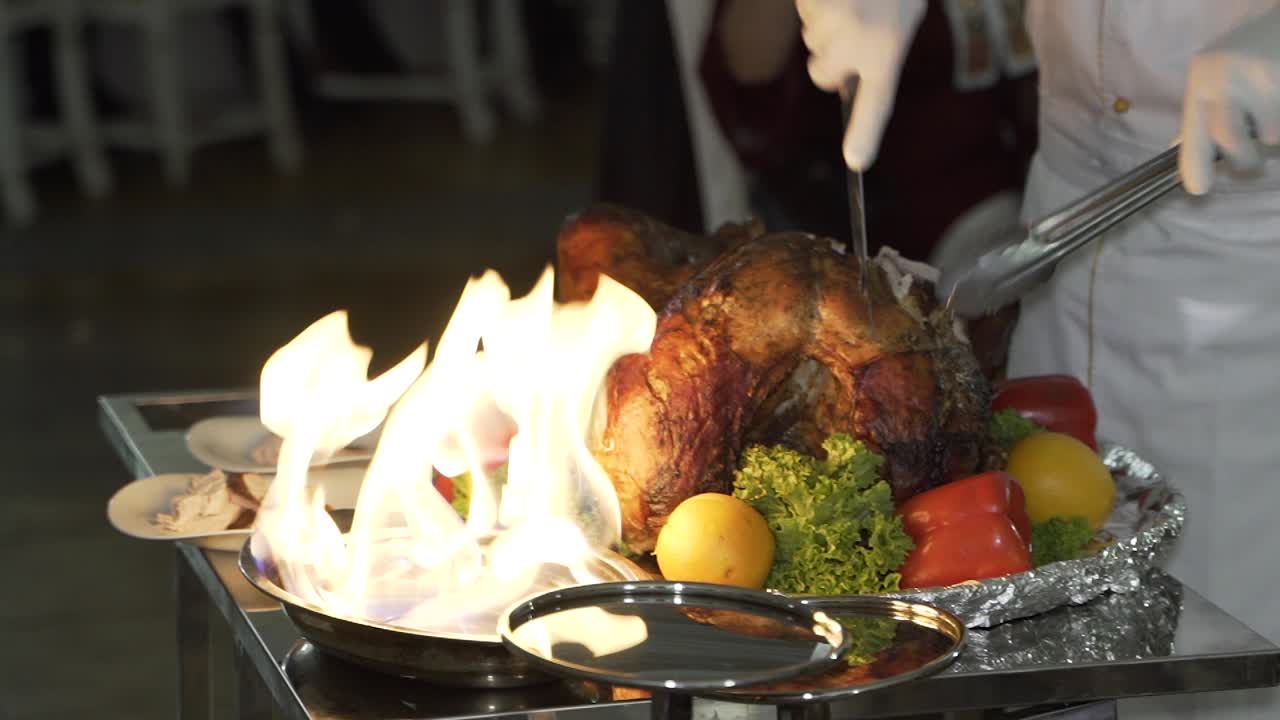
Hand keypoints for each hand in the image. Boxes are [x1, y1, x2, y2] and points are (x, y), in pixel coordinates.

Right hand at [795, 0, 924, 169]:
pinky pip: (804, 10)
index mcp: (890, 45)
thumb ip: (879, 48)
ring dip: (825, 20)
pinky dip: (814, 0)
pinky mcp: (812, 3)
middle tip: (856, 23)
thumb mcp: (905, 12)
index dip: (866, 133)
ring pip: (812, 39)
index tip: (857, 161)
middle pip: (824, 74)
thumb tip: (844, 76)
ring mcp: (831, 20)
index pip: (877, 102)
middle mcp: (858, 39)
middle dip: (830, 57)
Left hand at [1179, 7, 1279, 194]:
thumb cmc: (1247, 53)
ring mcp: (1263, 76)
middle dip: (1243, 160)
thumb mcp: (1212, 76)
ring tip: (1273, 110)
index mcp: (1201, 80)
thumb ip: (1201, 112)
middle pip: (1229, 138)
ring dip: (1274, 134)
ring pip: (1270, 134)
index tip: (1198, 190)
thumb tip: (1177, 147)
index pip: (1193, 131)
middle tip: (1250, 163)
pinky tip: (1279, 101)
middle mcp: (1227, 77)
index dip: (1194, 163)